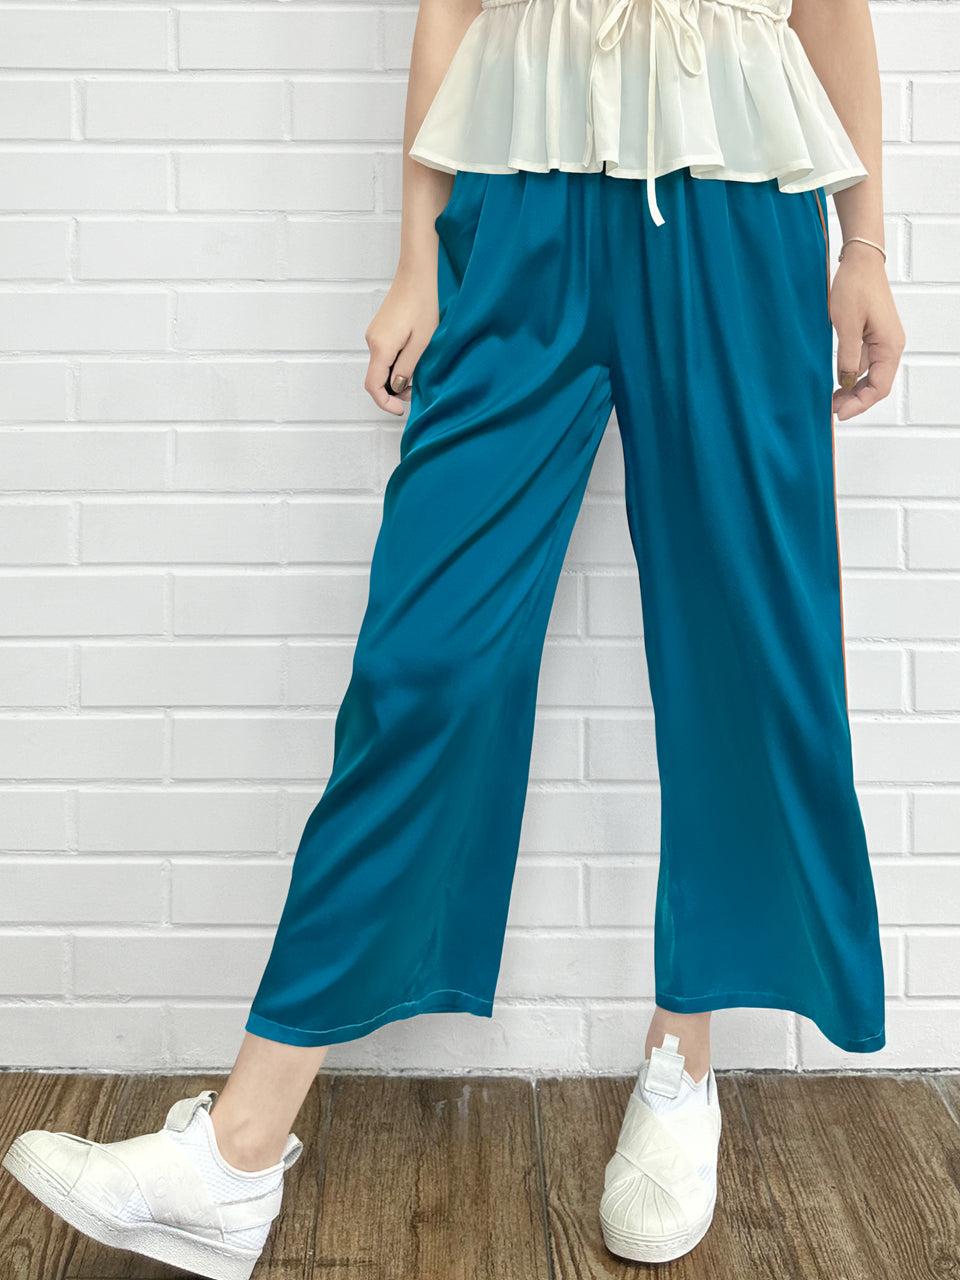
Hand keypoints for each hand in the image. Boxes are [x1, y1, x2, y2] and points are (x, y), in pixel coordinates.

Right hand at [364, 263, 439, 415]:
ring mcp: (374, 334)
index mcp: (381, 347)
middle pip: (376, 377)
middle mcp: (372, 341)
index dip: (385, 403)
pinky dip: (397, 362)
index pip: (373, 386)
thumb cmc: (424, 303)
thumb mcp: (422, 343)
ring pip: (382, 366)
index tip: (400, 410)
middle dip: (395, 390)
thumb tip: (397, 386)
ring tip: (421, 369)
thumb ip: (408, 368)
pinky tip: (414, 355)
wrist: (417, 274)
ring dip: (398, 374)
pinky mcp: (380, 329)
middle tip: (417, 389)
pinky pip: (385, 354)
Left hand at [829, 240, 904, 420]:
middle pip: (877, 385)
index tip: (838, 414)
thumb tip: (846, 383)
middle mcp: (891, 346)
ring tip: (831, 399)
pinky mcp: (873, 337)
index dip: (859, 404)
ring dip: (853, 390)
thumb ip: (847, 357)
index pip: (879, 387)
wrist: (860, 261)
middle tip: (831, 410)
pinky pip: (865, 364)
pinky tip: (836, 380)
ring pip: (871, 376)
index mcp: (890, 346)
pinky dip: (852, 375)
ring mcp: (883, 342)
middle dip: (856, 401)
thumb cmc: (855, 287)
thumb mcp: (846, 325)